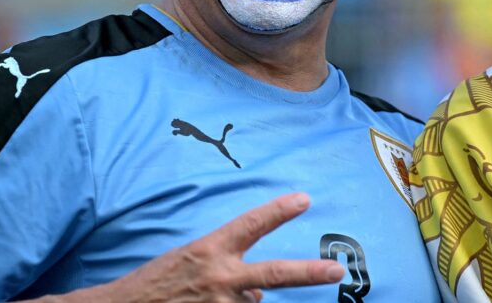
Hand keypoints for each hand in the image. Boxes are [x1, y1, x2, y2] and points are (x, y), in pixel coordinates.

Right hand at [45, 193, 343, 302]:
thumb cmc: (155, 283)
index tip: (304, 199)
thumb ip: (226, 269)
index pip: (251, 224)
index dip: (279, 211)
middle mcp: (219, 277)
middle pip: (275, 273)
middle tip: (336, 271)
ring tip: (213, 297)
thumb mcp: (190, 262)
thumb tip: (259, 293)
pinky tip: (219, 302)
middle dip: (309, 272)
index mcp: (210, 250)